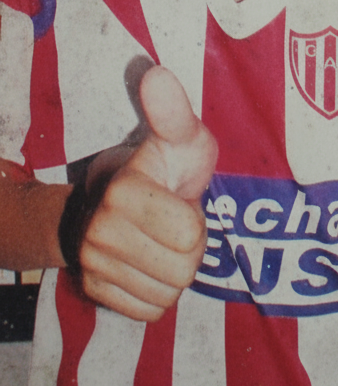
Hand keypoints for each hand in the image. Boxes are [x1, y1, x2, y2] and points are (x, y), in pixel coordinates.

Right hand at [78, 66, 217, 320]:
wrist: (116, 198)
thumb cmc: (163, 165)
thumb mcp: (178, 136)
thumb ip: (173, 112)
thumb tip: (156, 73)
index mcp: (122, 193)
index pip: (190, 237)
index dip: (196, 218)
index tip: (178, 198)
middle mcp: (98, 233)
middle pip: (183, 269)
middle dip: (190, 247)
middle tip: (174, 222)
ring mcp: (93, 266)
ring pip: (168, 294)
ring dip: (175, 271)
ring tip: (162, 239)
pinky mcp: (95, 293)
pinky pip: (150, 311)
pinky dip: (158, 291)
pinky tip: (149, 262)